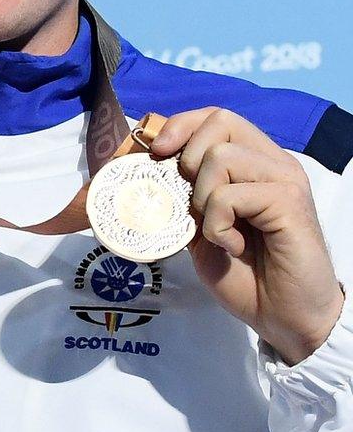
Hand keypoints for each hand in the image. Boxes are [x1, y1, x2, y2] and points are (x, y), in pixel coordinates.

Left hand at [153, 108, 345, 362]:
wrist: (284, 314)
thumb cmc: (245, 273)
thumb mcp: (200, 228)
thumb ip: (183, 197)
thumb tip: (140, 171)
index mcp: (254, 163)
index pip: (216, 117)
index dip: (181, 126)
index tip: (156, 153)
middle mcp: (273, 163)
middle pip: (220, 121)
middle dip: (189, 160)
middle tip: (196, 205)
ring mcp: (285, 180)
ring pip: (221, 157)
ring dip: (204, 200)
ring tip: (220, 232)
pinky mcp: (290, 202)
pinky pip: (231, 195)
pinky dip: (219, 225)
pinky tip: (235, 246)